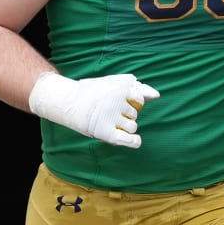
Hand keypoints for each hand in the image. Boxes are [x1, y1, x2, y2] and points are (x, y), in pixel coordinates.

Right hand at [28, 71, 158, 148]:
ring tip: (108, 121)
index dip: (131, 101)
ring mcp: (112, 118)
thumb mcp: (113, 83)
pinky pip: (129, 139)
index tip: (117, 101)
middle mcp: (118, 102)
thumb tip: (156, 95)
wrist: (67, 101)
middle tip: (107, 111)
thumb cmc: (91, 92)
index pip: (140, 99)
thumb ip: (136, 87)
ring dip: (124, 126)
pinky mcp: (106, 132)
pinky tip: (135, 141)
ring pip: (132, 126)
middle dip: (125, 114)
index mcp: (122, 88)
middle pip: (135, 113)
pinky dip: (134, 142)